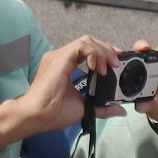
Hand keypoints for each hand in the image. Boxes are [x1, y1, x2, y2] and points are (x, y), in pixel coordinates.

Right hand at [0, 36, 121, 152]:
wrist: (36, 116)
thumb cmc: (54, 113)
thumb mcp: (84, 108)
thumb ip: (102, 107)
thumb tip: (121, 110)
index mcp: (65, 65)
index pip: (86, 49)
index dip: (103, 51)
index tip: (115, 62)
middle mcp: (60, 57)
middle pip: (88, 41)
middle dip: (106, 49)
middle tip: (116, 64)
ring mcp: (58, 56)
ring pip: (86, 41)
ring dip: (101, 51)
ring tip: (108, 67)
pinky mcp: (59, 59)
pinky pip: (80, 46)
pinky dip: (93, 53)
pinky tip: (97, 67)